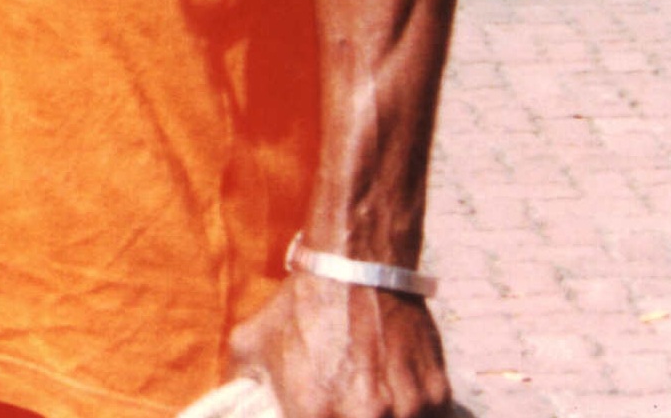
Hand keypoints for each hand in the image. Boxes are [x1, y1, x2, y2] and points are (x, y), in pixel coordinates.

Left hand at [226, 273, 451, 417]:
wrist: (356, 267)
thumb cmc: (301, 307)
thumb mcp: (250, 344)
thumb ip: (241, 388)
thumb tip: (235, 410)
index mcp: (313, 412)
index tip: (318, 417)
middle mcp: (363, 416)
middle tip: (347, 409)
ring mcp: (405, 409)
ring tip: (372, 401)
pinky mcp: (436, 395)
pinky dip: (413, 413)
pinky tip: (397, 394)